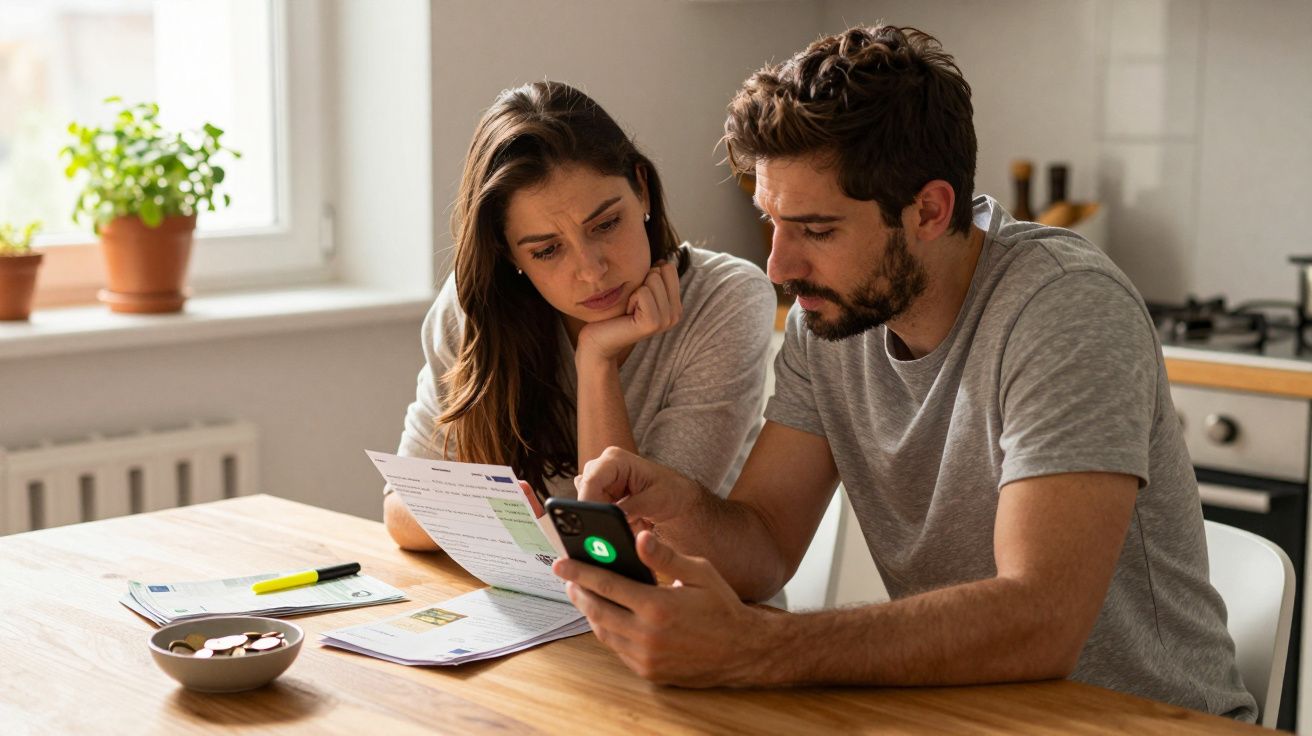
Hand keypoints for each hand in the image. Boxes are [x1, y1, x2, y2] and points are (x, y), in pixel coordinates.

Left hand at [554, 530, 774, 686]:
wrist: (742, 651)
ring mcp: (646, 658)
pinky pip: (617, 649)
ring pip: (603, 632)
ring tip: (583, 594)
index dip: (580, 572)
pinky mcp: (648, 672)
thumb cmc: (722, 608)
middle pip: (597, 610)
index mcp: (657, 607)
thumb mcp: (699, 573)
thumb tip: (640, 537)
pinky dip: (607, 631)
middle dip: (578, 592)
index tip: (561, 563)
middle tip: (568, 578)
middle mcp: (647, 636)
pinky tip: (607, 616)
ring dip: (589, 612)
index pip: (607, 585)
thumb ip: (665, 556)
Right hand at [574, 447, 700, 530]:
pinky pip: (595, 514)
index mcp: (615, 459)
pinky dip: (610, 523)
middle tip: (624, 527)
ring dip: (608, 521)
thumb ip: (632, 508)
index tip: (597, 525)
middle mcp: (602, 468)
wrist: (678, 499)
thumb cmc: (672, 492)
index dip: (589, 504)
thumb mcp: (656, 500)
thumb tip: (613, 517)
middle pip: (585, 496)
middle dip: (601, 516)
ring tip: (633, 522)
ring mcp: (600, 483)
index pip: (591, 481)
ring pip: (589, 509)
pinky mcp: (600, 497)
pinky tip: (629, 522)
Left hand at [576, 261, 681, 362]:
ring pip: (653, 279)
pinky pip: (643, 292)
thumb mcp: (639, 289)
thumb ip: (654, 276)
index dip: (647, 275)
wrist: (598, 339)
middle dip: (641, 282)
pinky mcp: (654, 323)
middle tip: (633, 304)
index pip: (669, 268)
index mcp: (675, 305)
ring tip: (629, 310)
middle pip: (661, 271)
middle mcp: (676, 313)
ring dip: (634, 291)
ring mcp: (667, 320)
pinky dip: (631, 299)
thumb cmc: (615, 311)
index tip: (638, 295)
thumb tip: (664, 260)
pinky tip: (627, 315)